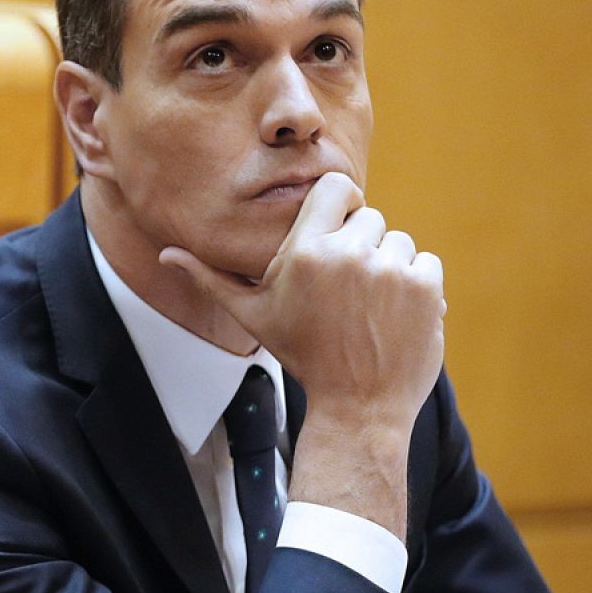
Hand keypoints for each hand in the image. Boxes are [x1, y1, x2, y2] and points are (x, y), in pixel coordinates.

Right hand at [159, 172, 444, 535]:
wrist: (357, 406)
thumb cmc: (301, 355)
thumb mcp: (252, 315)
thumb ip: (211, 278)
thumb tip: (165, 255)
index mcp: (304, 252)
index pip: (336, 186)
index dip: (340, 205)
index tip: (336, 232)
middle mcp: (347, 254)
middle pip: (369, 217)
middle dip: (360, 245)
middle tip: (347, 289)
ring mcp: (389, 270)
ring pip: (398, 241)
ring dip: (389, 266)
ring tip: (369, 306)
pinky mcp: (424, 288)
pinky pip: (425, 262)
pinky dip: (416, 286)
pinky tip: (393, 315)